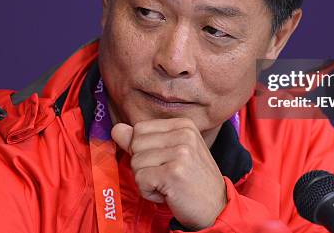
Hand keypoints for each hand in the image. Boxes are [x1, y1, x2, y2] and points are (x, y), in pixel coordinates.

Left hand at [111, 118, 226, 229]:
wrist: (216, 208)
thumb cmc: (191, 181)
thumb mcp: (171, 153)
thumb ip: (143, 140)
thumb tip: (117, 129)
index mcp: (184, 124)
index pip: (140, 128)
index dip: (144, 150)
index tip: (165, 162)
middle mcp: (184, 133)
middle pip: (135, 144)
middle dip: (143, 166)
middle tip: (166, 176)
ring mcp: (180, 152)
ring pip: (136, 163)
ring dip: (146, 181)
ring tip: (168, 185)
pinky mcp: (173, 172)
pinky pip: (140, 180)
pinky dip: (148, 192)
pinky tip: (168, 194)